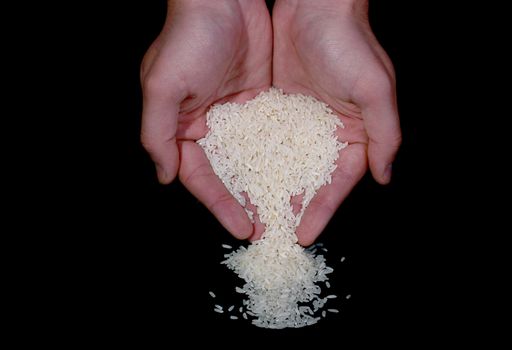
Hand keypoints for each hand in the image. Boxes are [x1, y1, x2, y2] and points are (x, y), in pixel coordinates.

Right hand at [141, 0, 271, 238]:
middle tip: (265, 229)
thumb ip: (157, 134)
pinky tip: (298, 177)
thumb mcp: (162, 86)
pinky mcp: (260, 103)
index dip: (219, 204)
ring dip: (265, 187)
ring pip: (251, 161)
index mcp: (180, 128)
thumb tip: (165, 178)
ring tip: (285, 213)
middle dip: (244, 203)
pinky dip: (282, 158)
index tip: (241, 227)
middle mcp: (208, 127)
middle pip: (227, 176)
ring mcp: (236, 117)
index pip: (200, 177)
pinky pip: (271, 137)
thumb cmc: (187, 38)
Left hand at [271, 0, 401, 244]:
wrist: (314, 5)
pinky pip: (266, 142)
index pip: (339, 182)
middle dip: (296, 207)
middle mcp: (328, 132)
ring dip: (273, 190)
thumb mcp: (375, 89)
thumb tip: (384, 177)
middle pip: (311, 180)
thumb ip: (384, 134)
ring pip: (286, 165)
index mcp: (356, 133)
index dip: (323, 209)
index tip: (305, 234)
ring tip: (256, 216)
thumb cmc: (349, 43)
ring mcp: (301, 122)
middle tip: (276, 234)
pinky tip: (242, 180)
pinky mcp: (278, 108)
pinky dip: (256, 162)